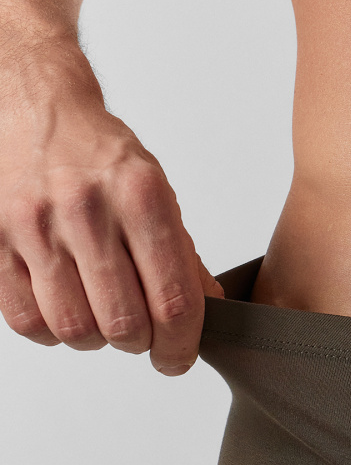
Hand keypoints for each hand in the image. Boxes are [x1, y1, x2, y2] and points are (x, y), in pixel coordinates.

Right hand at [0, 44, 224, 375]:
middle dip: (140, 344)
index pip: (173, 300)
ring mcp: (34, 227)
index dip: (181, 346)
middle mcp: (86, 209)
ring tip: (101, 317)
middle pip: (124, 324)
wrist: (31, 106)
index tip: (178, 358)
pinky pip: (28, 321)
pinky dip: (52, 330)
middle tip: (142, 336)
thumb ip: (183, 256)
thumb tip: (209, 313)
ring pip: (75, 330)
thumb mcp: (156, 192)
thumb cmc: (97, 155)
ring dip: (96, 339)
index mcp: (140, 196)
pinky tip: (65, 306)